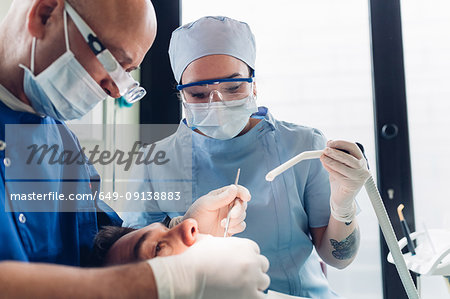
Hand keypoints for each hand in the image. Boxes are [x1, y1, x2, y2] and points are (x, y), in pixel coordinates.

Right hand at [147, 235, 269, 298]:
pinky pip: (261, 296)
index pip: (255, 251)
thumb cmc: (194, 260)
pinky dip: (254, 296)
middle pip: (262, 265)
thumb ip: (219, 241)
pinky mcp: (251, 295)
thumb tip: (210, 236)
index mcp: (244, 245)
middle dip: (254, 270)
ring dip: (254, 284)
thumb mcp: (208, 242)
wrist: (188, 277)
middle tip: (242, 276)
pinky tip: (243, 295)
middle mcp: (251, 260)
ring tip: (241, 287)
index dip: (247, 258)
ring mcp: (252, 278)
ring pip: (263, 281)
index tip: (240, 264)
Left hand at [177, 185, 250, 236]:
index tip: (246, 197)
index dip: (243, 192)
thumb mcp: (206, 204)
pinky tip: (227, 229)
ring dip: (236, 220)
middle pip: (242, 203)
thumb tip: (234, 188)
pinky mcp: (232, 227)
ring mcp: (230, 216)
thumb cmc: (196, 215)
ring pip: (243, 215)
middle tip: (232, 216)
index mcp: (222, 195)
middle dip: (239, 209)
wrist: (192, 233)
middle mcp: (228, 204)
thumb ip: (221, 198)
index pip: (237, 190)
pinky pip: (241, 226)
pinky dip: (237, 227)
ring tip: (222, 224)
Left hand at [320, 140, 369, 221]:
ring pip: (344, 166)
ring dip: (331, 160)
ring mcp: (359, 178)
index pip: (353, 147)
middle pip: (349, 157)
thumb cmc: (340, 180)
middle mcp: (363, 169)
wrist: (341, 199)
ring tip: (322, 157)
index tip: (329, 143)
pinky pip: (339, 175)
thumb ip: (335, 155)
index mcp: (361, 161)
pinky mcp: (353, 186)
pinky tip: (325, 165)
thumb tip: (329, 143)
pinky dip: (330, 169)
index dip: (341, 143)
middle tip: (325, 150)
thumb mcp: (338, 165)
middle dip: (336, 152)